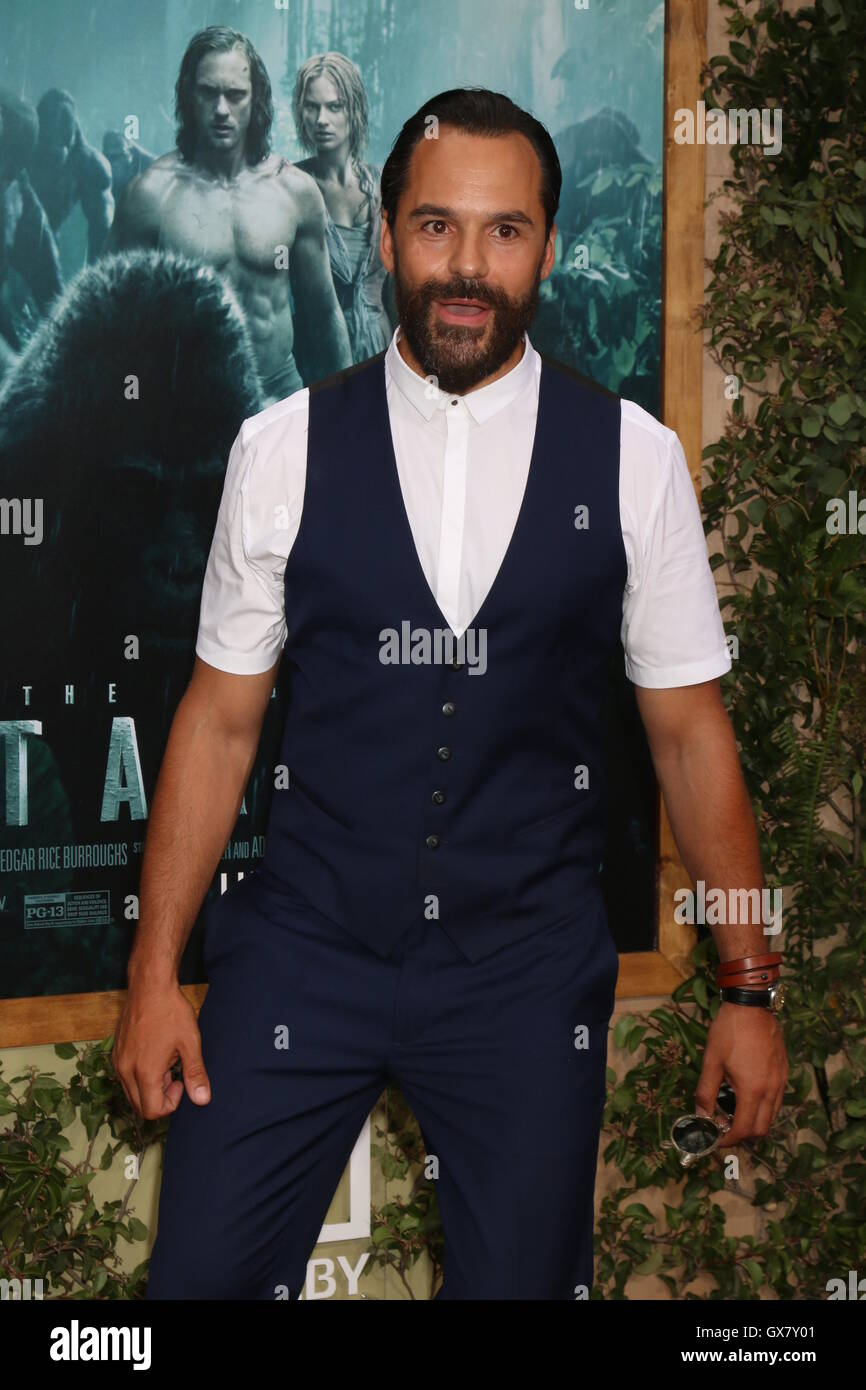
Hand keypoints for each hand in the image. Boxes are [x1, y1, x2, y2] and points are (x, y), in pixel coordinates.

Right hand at [112, 981, 211, 1119]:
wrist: (150, 986)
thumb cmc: (171, 1011)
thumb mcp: (190, 1043)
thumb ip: (195, 1074)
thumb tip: (203, 1100)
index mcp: (144, 1072)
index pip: (152, 1111)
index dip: (171, 1104)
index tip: (181, 1082)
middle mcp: (126, 1070)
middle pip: (139, 1106)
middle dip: (159, 1098)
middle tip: (175, 1074)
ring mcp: (118, 1061)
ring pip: (131, 1093)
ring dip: (149, 1088)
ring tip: (166, 1063)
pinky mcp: (116, 1052)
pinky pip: (125, 1077)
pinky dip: (139, 1077)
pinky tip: (154, 1056)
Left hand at [695, 1002, 787, 1144]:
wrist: (752, 1005)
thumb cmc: (729, 1031)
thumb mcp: (711, 1061)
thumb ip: (705, 1091)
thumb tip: (701, 1115)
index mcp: (753, 1090)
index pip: (744, 1130)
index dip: (730, 1140)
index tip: (717, 1139)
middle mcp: (772, 1090)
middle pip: (762, 1129)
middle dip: (743, 1135)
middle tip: (724, 1128)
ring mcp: (781, 1081)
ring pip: (772, 1116)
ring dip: (755, 1122)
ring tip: (734, 1112)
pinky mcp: (784, 1072)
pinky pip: (777, 1101)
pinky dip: (763, 1108)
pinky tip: (747, 1095)